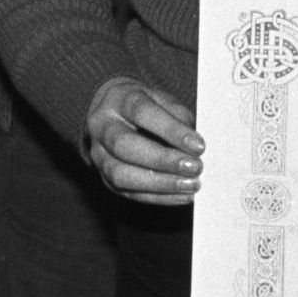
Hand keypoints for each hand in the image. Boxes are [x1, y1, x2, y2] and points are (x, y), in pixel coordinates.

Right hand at [82, 75, 202, 203]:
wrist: (113, 115)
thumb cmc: (146, 108)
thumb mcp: (163, 100)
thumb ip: (178, 118)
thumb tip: (194, 147)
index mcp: (118, 99)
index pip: (141, 112)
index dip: (170, 130)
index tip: (198, 146)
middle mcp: (102, 126)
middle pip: (124, 145)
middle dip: (163, 160)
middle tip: (194, 167)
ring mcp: (98, 154)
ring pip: (120, 174)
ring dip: (160, 183)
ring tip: (190, 185)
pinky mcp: (105, 178)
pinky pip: (128, 192)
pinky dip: (159, 197)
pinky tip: (182, 195)